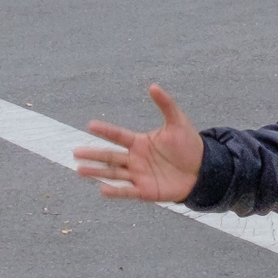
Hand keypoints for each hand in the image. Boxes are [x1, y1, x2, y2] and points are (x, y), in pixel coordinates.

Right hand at [74, 85, 204, 201]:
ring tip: (79, 171)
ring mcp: (138, 175)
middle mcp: (135, 159)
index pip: (118, 136)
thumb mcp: (178, 122)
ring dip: (96, 172)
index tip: (90, 125)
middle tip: (75, 152)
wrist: (203, 170)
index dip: (105, 130)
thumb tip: (153, 86)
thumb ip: (166, 104)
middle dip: (93, 154)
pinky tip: (102, 189)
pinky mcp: (145, 191)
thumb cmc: (189, 146)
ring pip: (113, 174)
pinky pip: (127, 191)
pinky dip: (115, 192)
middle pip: (110, 156)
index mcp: (139, 142)